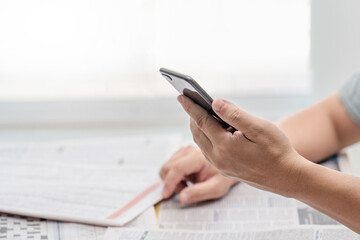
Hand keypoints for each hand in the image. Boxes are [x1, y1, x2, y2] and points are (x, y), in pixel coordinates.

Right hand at [159, 145, 237, 203]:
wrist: (228, 166)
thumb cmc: (223, 177)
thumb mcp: (215, 189)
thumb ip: (198, 193)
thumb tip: (181, 197)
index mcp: (198, 157)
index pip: (177, 168)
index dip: (169, 183)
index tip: (166, 195)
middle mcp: (188, 150)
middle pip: (168, 167)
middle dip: (172, 184)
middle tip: (186, 191)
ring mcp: (183, 150)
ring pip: (166, 167)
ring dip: (172, 181)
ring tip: (187, 185)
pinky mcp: (180, 153)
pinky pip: (169, 166)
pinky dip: (173, 176)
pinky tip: (186, 179)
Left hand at [178, 95, 305, 196]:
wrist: (287, 177)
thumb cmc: (277, 150)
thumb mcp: (258, 127)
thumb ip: (235, 114)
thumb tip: (215, 102)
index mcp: (224, 145)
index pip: (201, 121)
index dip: (191, 107)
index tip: (181, 96)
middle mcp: (218, 157)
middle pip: (197, 132)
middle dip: (192, 116)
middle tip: (189, 102)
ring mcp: (221, 166)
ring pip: (201, 143)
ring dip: (198, 127)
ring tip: (199, 114)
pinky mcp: (226, 170)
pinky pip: (208, 151)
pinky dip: (205, 138)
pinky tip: (212, 131)